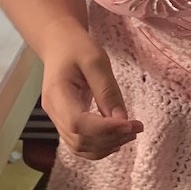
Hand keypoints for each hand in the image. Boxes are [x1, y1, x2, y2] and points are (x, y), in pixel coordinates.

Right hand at [40, 21, 143, 159]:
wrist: (59, 43)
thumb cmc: (77, 46)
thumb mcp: (96, 60)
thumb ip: (108, 90)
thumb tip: (122, 120)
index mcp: (57, 94)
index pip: (78, 123)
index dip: (104, 129)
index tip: (130, 124)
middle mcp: (54, 112)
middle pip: (79, 139)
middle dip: (110, 138)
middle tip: (137, 127)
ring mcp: (57, 119)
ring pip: (79, 146)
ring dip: (107, 145)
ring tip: (131, 132)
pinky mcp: (65, 121)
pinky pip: (80, 142)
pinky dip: (99, 145)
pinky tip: (117, 136)